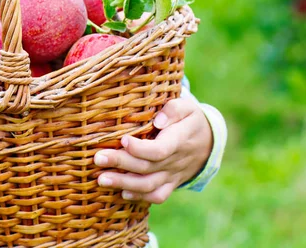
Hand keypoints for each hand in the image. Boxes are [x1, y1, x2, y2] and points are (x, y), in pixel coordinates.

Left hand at [94, 98, 212, 203]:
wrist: (208, 143)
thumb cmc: (189, 120)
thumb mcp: (187, 108)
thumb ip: (174, 110)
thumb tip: (157, 120)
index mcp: (179, 141)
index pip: (160, 150)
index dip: (140, 148)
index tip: (122, 140)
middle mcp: (175, 161)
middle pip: (147, 167)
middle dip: (120, 163)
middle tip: (98, 159)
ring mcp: (172, 175)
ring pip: (149, 185)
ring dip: (124, 184)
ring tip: (101, 179)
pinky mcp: (170, 184)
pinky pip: (157, 196)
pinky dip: (140, 197)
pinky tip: (122, 192)